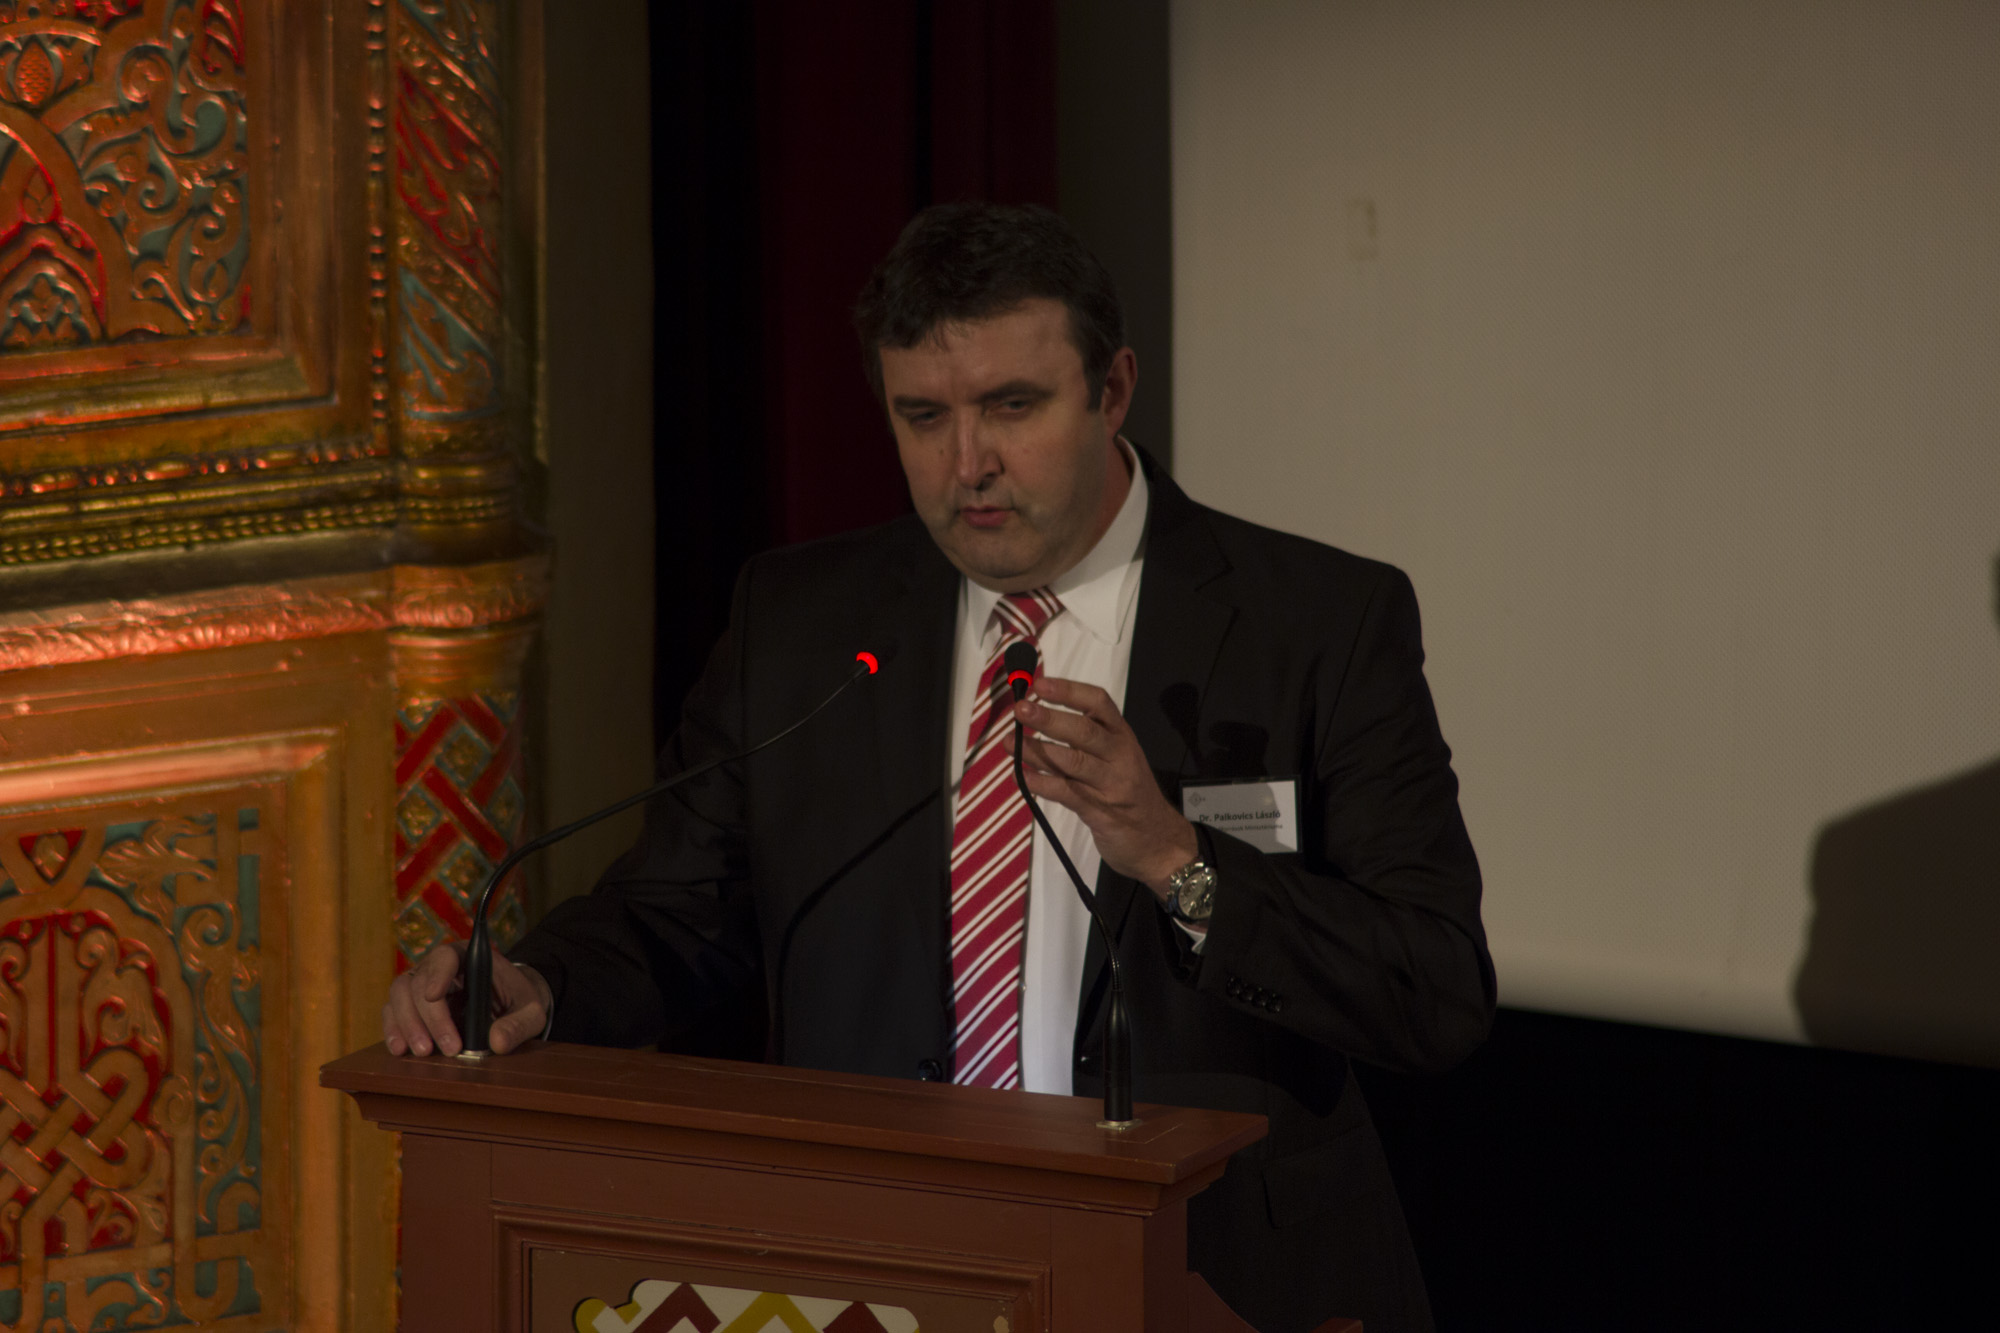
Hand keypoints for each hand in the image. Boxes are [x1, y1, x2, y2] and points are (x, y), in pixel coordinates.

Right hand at [381, 941, 553, 1056]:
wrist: (507, 1006)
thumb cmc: (518, 1002)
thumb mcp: (531, 1013)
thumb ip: (519, 1025)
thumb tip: (497, 1042)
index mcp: (470, 957)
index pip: (446, 957)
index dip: (438, 974)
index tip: (435, 996)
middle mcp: (439, 966)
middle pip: (420, 982)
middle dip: (430, 1017)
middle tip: (448, 1048)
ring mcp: (421, 984)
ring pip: (400, 995)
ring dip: (407, 1025)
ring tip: (423, 1052)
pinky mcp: (410, 1004)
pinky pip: (392, 1012)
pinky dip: (393, 1030)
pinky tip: (401, 1050)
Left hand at [1010, 676, 1199, 896]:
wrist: (1159, 840)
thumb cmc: (1129, 793)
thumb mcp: (1116, 760)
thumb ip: (1084, 742)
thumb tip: (1035, 719)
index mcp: (1122, 736)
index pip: (1099, 703)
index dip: (1069, 691)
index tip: (1040, 684)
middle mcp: (1120, 756)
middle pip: (1085, 731)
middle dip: (1050, 718)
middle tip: (1020, 710)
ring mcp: (1112, 785)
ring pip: (1073, 761)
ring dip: (1037, 750)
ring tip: (1008, 743)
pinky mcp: (1101, 812)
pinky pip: (1067, 793)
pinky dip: (1041, 783)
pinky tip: (1022, 775)